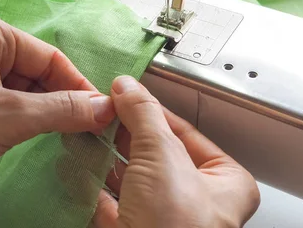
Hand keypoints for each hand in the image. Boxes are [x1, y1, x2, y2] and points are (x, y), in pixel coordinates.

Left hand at [0, 12, 115, 225]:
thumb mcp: (11, 116)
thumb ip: (63, 109)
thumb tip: (106, 107)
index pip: (48, 56)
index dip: (78, 84)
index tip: (102, 110)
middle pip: (37, 72)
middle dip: (62, 99)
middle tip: (90, 125)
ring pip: (23, 89)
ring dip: (46, 111)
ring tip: (70, 132)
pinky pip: (6, 103)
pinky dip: (27, 118)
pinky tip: (42, 134)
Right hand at [92, 76, 259, 227]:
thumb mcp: (163, 156)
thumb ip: (145, 116)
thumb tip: (128, 87)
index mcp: (225, 183)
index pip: (186, 133)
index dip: (153, 111)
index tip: (127, 95)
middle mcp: (199, 203)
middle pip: (157, 155)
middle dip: (126, 134)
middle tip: (103, 112)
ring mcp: (165, 222)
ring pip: (132, 180)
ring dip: (107, 158)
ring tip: (85, 133)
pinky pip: (112, 205)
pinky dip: (93, 186)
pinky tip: (77, 168)